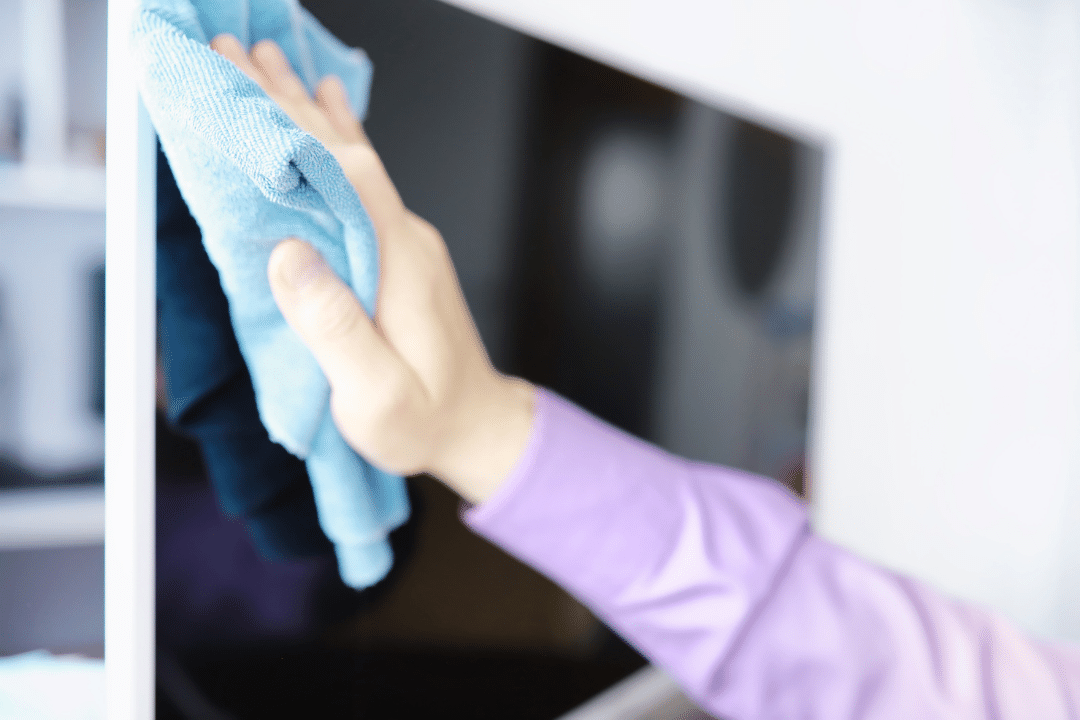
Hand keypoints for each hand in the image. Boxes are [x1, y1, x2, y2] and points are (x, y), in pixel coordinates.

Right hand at [211, 35, 534, 503]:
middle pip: (344, 153)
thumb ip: (337, 328)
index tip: (249, 85)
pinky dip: (333, 145)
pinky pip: (359, 185)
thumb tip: (289, 257)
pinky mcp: (398, 254)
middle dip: (289, 102)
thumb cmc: (428, 421)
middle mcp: (406, 238)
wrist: (477, 427)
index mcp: (399, 261)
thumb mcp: (378, 395)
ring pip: (351, 161)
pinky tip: (330, 113)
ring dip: (308, 113)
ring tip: (269, 65)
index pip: (346, 173)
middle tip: (238, 52)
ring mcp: (405, 242)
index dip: (296, 126)